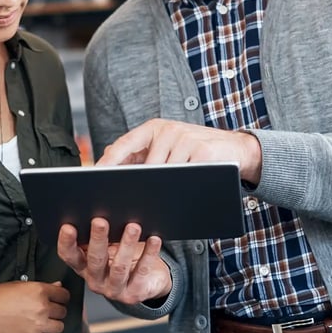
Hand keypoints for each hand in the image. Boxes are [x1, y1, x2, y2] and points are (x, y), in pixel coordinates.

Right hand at [0, 281, 69, 332]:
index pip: (64, 295)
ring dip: (54, 324)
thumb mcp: (19, 285)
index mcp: (39, 290)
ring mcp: (38, 325)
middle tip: (48, 311)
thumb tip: (58, 286)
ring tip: (45, 323)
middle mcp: (42, 307)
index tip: (57, 299)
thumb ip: (41, 286)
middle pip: (63, 311)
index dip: (61, 297)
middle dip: (57, 310)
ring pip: (60, 326)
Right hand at [58, 218, 171, 304]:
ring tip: (132, 227)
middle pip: (95, 260)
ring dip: (126, 245)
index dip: (66, 243)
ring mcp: (115, 289)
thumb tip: (97, 210)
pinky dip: (149, 254)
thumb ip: (98, 237)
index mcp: (84, 266)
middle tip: (100, 222)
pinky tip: (153, 240)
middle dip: (98, 239)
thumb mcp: (106, 248)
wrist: (147, 283)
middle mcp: (96, 280)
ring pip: (119, 267)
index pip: (69, 256)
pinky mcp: (135, 293)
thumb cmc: (122, 259)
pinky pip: (142, 271)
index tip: (68, 227)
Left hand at [98, 118, 261, 184]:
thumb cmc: (196, 152)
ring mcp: (185, 139)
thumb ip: (144, 153)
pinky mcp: (202, 150)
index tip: (93, 177)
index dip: (108, 161)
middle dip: (130, 182)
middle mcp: (168, 130)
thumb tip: (109, 163)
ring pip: (162, 172)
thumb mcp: (168, 147)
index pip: (124, 144)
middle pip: (141, 162)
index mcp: (155, 128)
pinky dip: (176, 189)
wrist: (238, 149)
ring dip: (155, 189)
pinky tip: (170, 200)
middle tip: (114, 199)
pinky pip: (183, 175)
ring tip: (142, 205)